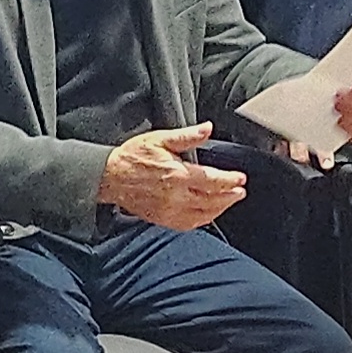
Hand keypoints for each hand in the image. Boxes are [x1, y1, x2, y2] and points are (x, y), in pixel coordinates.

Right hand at [97, 123, 247, 231]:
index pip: (213, 180)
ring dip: (221, 208)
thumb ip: (186, 136)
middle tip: (241, 190)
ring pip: (204, 214)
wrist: (110, 177)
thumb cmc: (133, 156)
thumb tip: (208, 128)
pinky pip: (189, 224)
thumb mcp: (160, 139)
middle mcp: (176, 196)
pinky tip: (209, 213)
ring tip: (230, 200)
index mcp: (178, 175)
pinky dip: (204, 219)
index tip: (241, 178)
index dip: (230, 180)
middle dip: (230, 195)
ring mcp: (170, 211)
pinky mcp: (163, 219)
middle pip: (212, 199)